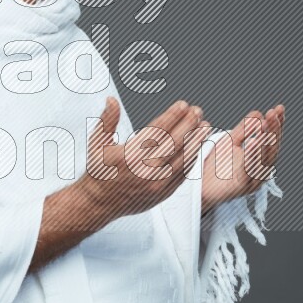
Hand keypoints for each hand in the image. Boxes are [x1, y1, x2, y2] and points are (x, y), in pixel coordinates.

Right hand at [79, 97, 213, 222]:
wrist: (99, 203)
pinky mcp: (162, 193)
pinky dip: (191, 160)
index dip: (172, 116)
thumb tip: (111, 100)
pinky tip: (197, 148)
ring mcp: (155, 183)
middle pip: (173, 142)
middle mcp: (144, 170)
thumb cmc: (99, 170)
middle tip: (198, 111)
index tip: (183, 105)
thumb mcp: (97, 143)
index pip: (157, 130)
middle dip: (188, 124)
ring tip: (204, 127)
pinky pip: (182, 175)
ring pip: (182, 159)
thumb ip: (107, 120)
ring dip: (195, 141)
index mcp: (130, 155)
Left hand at [201, 104, 285, 214]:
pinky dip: (252, 156)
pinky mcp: (242, 188)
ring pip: (263, 160)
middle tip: (273, 113)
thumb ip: (244, 129)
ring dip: (266, 141)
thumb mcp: (230, 142)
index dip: (277, 124)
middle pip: (272, 149)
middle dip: (273, 130)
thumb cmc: (216, 165)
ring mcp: (253, 181)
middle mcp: (261, 171)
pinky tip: (253, 141)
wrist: (199, 186)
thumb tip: (258, 113)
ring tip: (265, 124)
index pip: (272, 140)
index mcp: (261, 160)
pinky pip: (249, 170)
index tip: (279, 108)